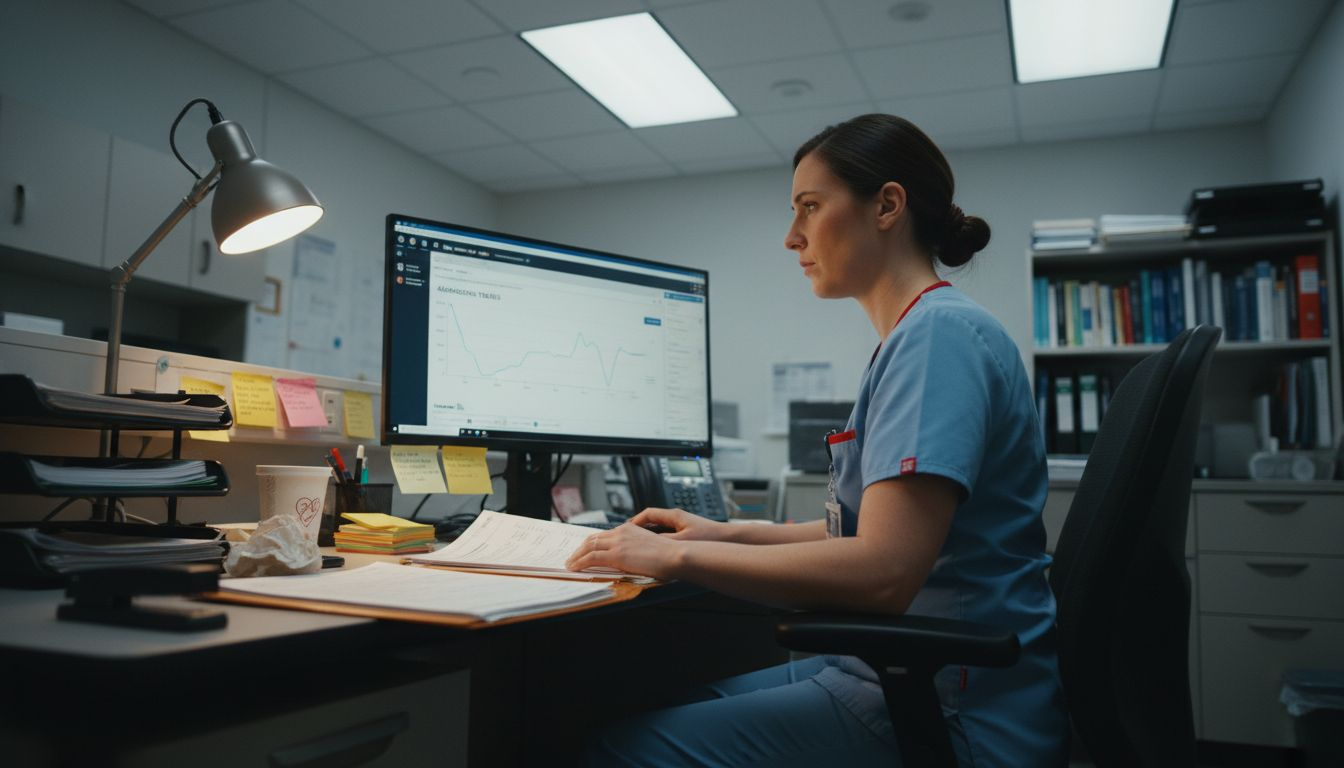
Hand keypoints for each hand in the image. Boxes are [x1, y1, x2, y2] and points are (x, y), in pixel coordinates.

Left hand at [565, 523, 683, 579]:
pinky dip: (580, 562)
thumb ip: (638, 550)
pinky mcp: (617, 554)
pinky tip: (574, 568)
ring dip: (577, 556)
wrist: (677, 555)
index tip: (586, 549)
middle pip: (594, 538)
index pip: (605, 534)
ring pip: (589, 546)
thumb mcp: (652, 548)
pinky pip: (592, 557)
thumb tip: (632, 560)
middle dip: (581, 548)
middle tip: (573, 557)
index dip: (592, 542)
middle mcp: (622, 532)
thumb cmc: (671, 555)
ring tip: (570, 564)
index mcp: (631, 529)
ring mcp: (618, 542)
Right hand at [628, 507, 728, 541]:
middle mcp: (677, 519)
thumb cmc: (710, 537)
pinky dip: (660, 543)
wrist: (730, 539)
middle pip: (651, 522)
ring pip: (659, 530)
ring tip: (640, 547)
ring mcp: (681, 526)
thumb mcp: (683, 541)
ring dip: (650, 538)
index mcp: (674, 516)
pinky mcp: (687, 535)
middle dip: (639, 530)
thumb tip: (648, 544)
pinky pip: (667, 537)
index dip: (635, 521)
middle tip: (629, 539)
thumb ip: (664, 542)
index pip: (648, 514)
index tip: (626, 530)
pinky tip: (658, 553)